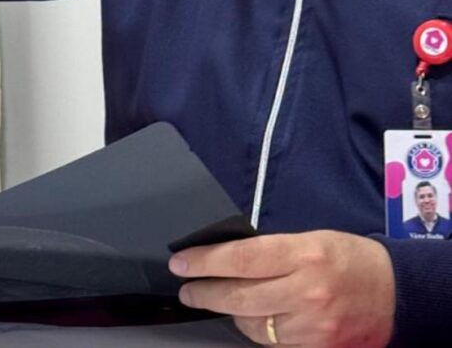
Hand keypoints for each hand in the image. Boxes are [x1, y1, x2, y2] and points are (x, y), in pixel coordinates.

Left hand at [169, 231, 394, 346]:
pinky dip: (258, 331)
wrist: (396, 294)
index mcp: (303, 255)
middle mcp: (306, 292)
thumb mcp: (309, 240)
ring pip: (253, 326)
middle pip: (239, 297)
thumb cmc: (348, 258)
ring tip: (221, 300)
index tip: (180, 263)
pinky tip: (252, 319)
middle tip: (187, 288)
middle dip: (205, 292)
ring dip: (231, 313)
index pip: (241, 259)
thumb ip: (271, 251)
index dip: (204, 262)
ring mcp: (312, 327)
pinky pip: (274, 344)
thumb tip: (226, 258)